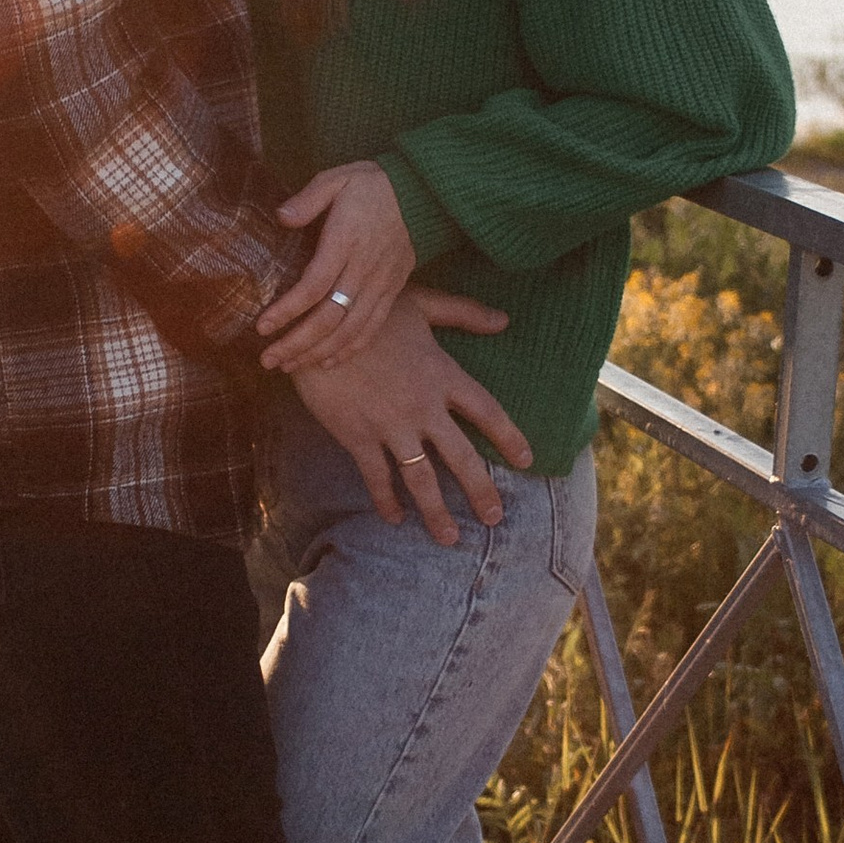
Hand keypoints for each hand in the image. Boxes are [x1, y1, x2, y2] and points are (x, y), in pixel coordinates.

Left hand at [259, 162, 419, 372]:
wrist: (422, 192)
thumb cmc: (372, 184)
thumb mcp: (337, 178)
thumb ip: (308, 198)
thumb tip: (281, 216)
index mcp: (346, 241)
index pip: (314, 285)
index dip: (287, 311)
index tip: (262, 327)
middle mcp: (364, 269)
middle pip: (329, 318)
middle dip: (297, 343)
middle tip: (268, 359)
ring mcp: (381, 284)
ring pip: (349, 330)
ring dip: (318, 353)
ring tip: (289, 367)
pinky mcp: (393, 291)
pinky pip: (372, 328)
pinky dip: (349, 349)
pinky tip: (327, 362)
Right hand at [291, 298, 531, 545]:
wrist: (316, 321)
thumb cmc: (370, 309)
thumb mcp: (420, 303)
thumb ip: (463, 314)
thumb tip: (505, 320)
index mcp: (443, 374)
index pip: (487, 412)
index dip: (509, 437)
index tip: (527, 460)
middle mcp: (423, 406)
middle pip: (462, 457)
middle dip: (481, 491)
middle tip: (495, 518)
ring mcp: (391, 425)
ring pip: (422, 478)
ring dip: (437, 512)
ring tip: (450, 538)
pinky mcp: (358, 436)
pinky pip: (377, 478)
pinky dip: (386, 501)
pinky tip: (395, 520)